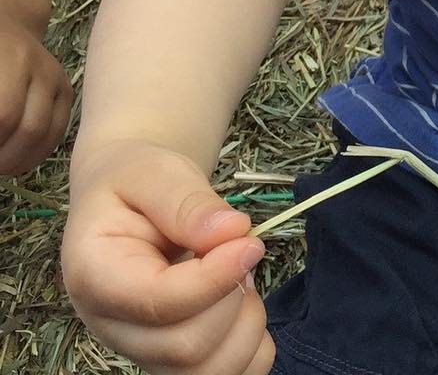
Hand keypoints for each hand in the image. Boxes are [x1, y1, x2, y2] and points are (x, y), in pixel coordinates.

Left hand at [0, 3, 73, 175]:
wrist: (5, 19)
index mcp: (11, 60)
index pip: (5, 116)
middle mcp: (41, 68)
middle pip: (29, 129)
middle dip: (4, 156)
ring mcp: (57, 79)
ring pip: (45, 134)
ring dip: (17, 160)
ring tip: (0, 164)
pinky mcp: (66, 90)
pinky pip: (58, 132)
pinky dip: (35, 154)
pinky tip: (14, 160)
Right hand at [62, 138, 272, 373]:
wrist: (130, 196)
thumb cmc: (139, 181)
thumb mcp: (156, 172)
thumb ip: (188, 202)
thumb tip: (232, 232)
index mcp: (96, 275)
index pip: (157, 302)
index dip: (214, 279)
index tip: (250, 243)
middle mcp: (112, 326)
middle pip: (185, 348)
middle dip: (233, 299)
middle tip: (243, 251)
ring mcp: (141, 349)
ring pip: (204, 374)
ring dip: (246, 326)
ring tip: (242, 279)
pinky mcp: (169, 359)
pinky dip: (251, 351)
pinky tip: (246, 307)